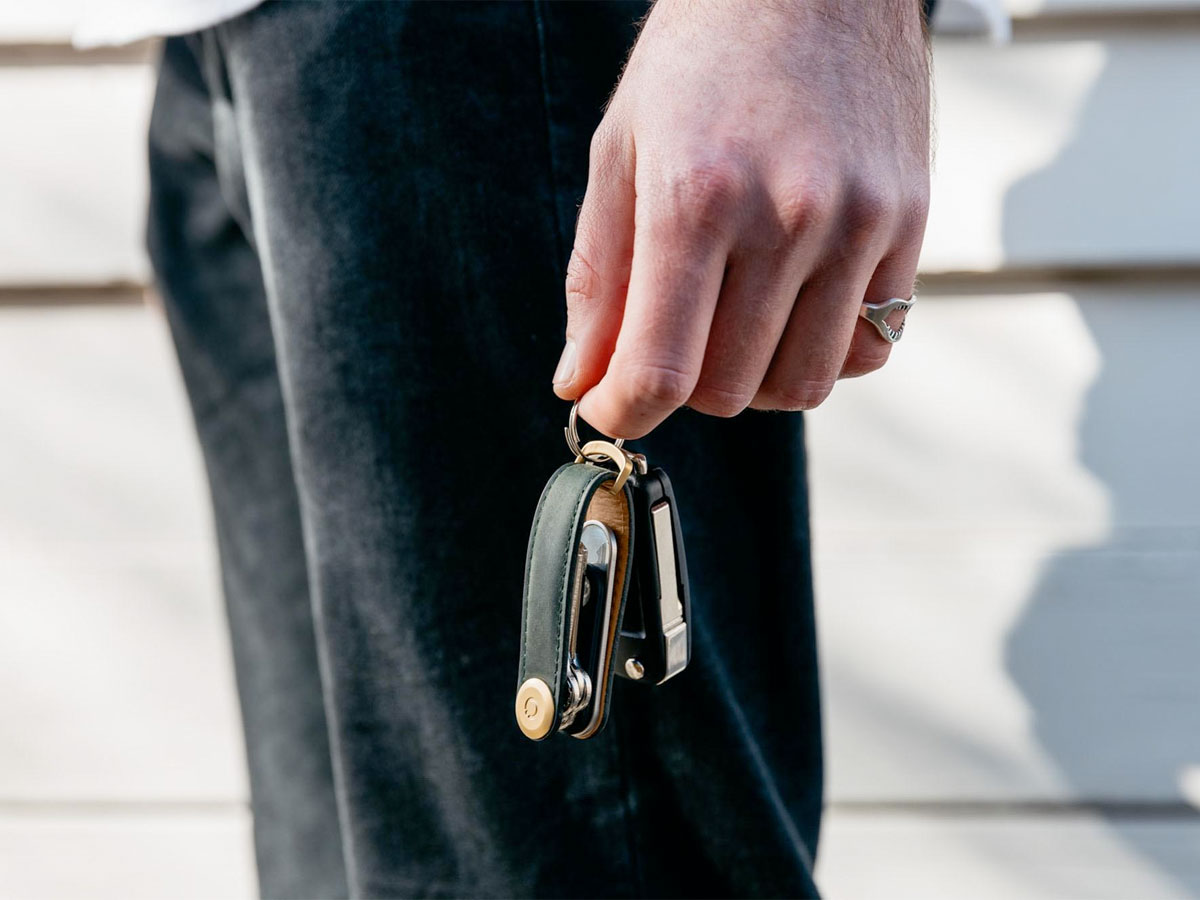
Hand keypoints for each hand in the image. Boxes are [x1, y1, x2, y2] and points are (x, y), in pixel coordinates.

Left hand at [552, 0, 931, 437]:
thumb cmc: (699, 58)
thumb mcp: (620, 153)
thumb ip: (599, 279)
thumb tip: (581, 381)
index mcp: (695, 198)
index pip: (661, 368)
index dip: (624, 411)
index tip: (611, 410)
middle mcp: (786, 218)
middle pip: (728, 390)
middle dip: (682, 388)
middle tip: (671, 341)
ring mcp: (858, 223)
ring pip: (802, 384)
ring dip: (752, 381)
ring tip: (730, 327)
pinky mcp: (908, 224)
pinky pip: (870, 347)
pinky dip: (822, 354)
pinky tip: (792, 312)